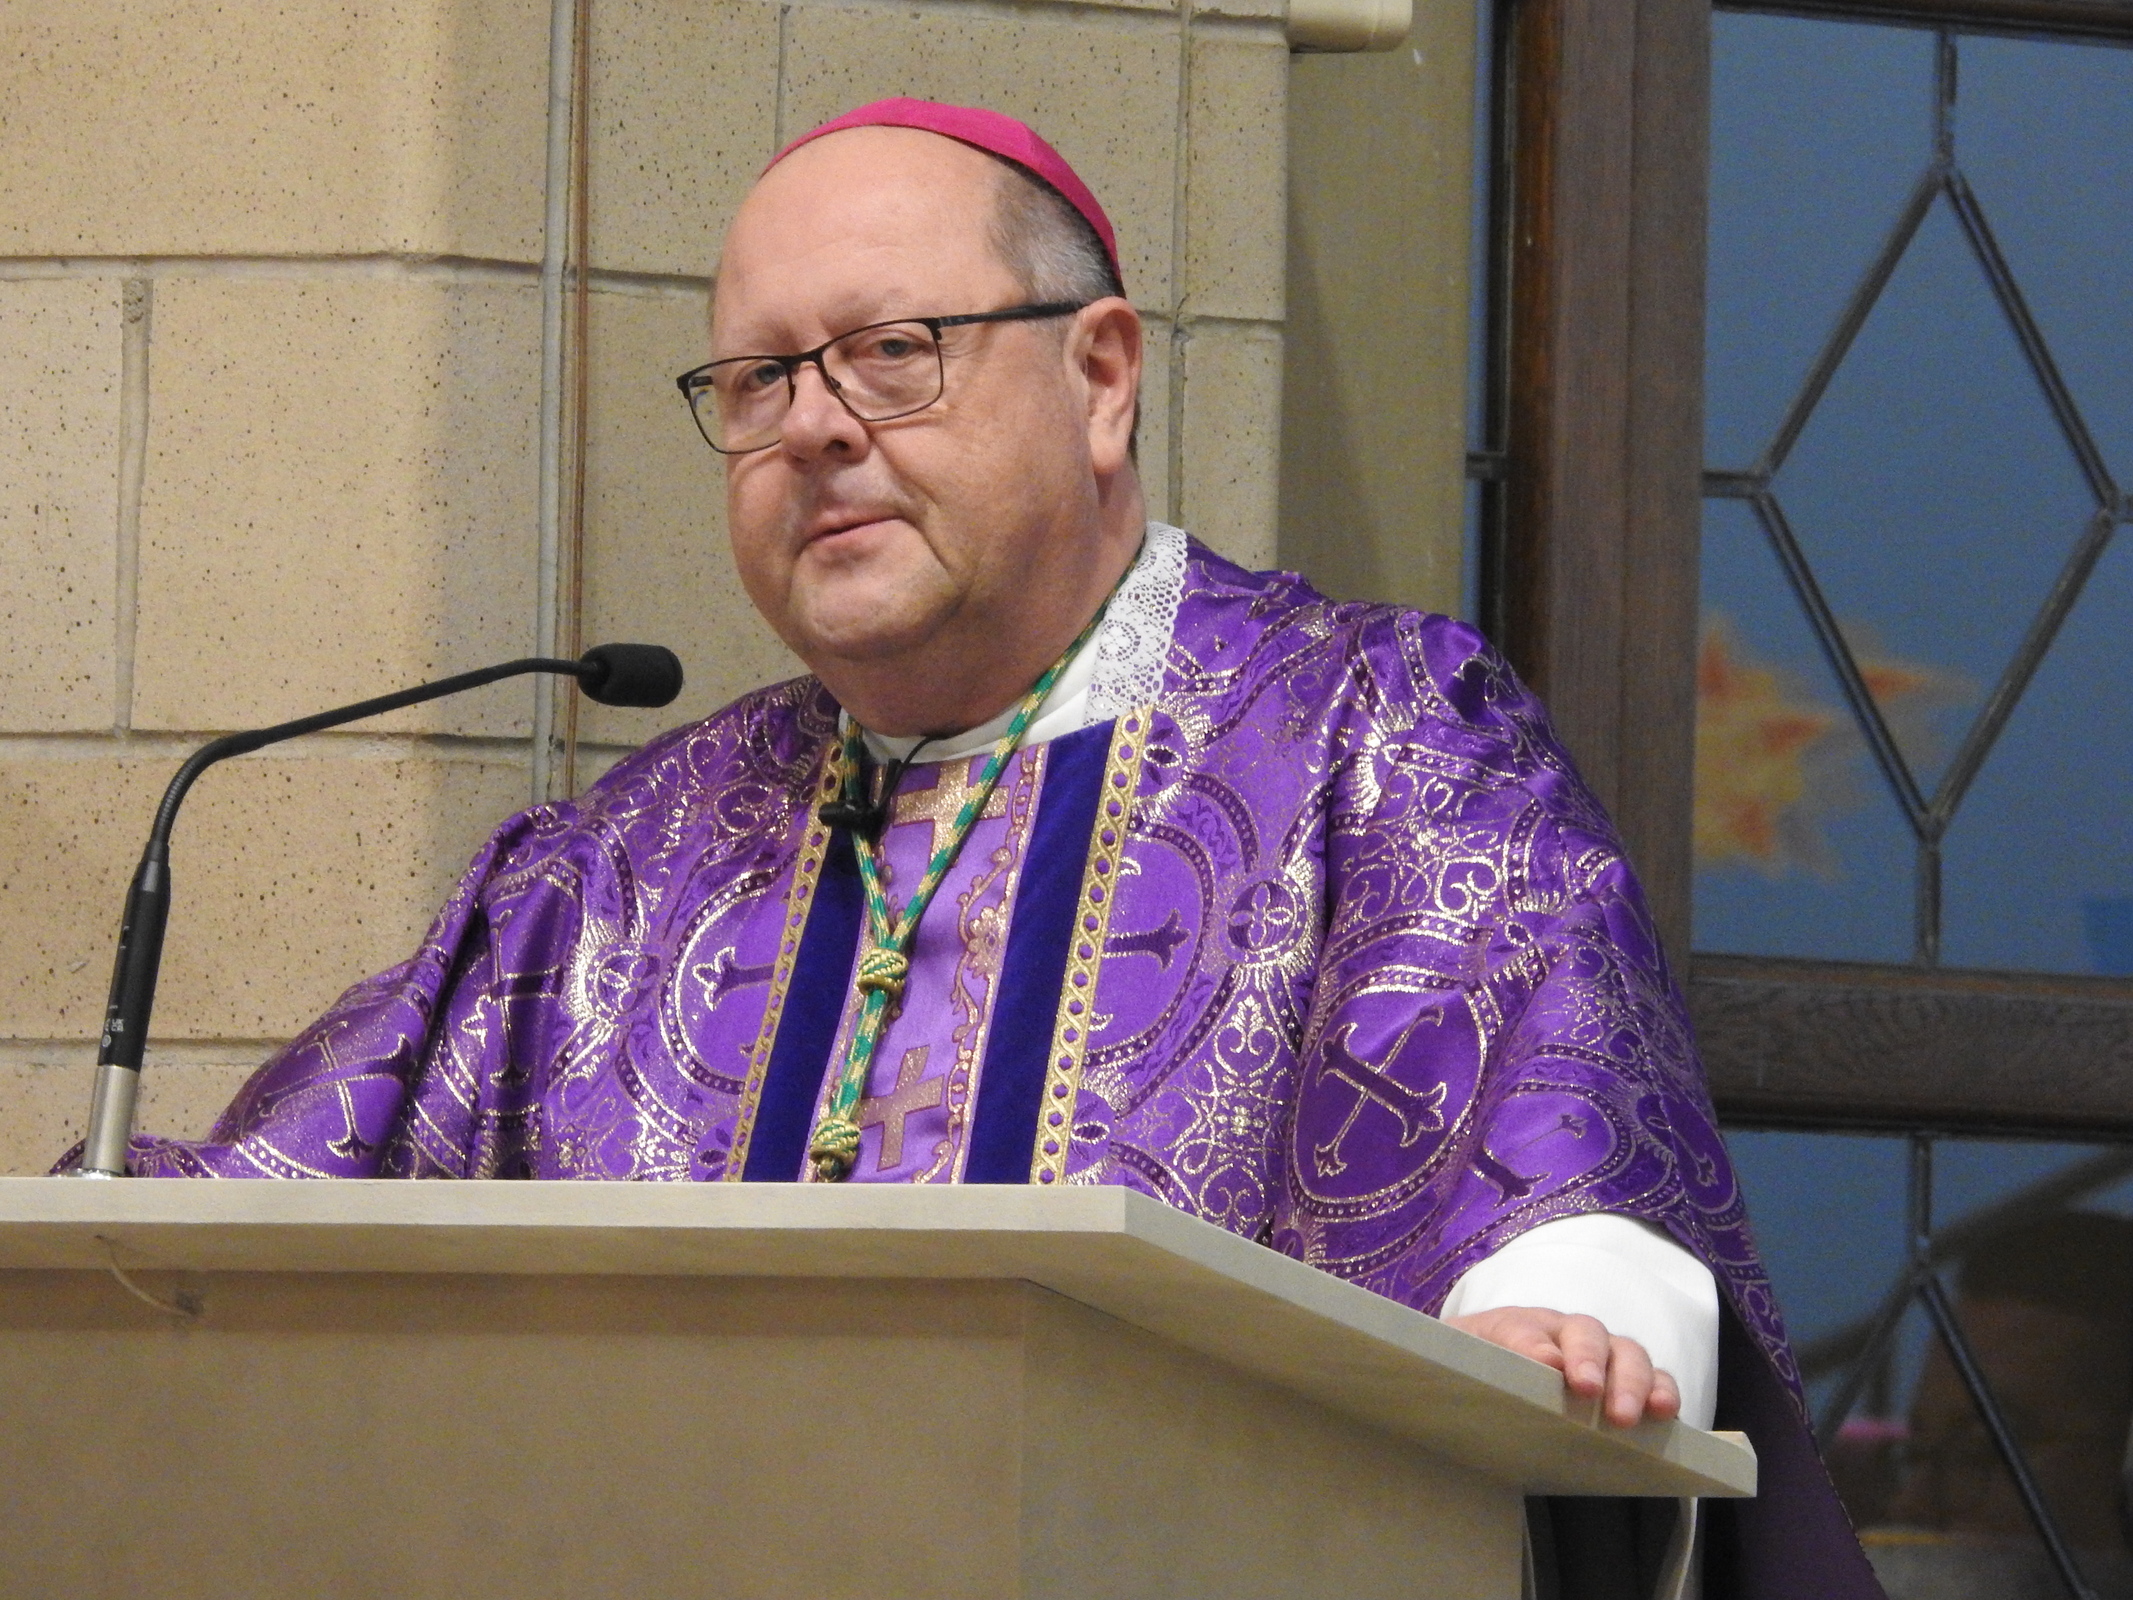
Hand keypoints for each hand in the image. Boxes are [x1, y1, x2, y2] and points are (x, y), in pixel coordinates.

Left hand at [1447, 1306, 1680, 1426]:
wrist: (1490, 1379)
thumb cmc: (1476, 1371)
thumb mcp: (1458, 1363)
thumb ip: (1460, 1361)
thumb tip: (1480, 1371)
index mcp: (1516, 1325)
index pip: (1522, 1328)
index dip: (1532, 1344)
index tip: (1545, 1365)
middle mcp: (1563, 1333)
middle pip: (1584, 1332)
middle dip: (1589, 1359)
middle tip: (1587, 1391)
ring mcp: (1601, 1355)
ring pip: (1626, 1351)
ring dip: (1631, 1380)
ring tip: (1626, 1415)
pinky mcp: (1627, 1384)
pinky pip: (1655, 1379)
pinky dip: (1663, 1391)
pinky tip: (1664, 1413)